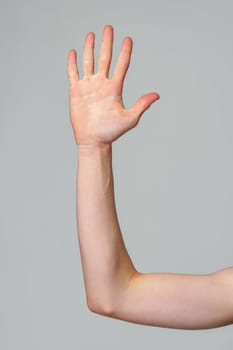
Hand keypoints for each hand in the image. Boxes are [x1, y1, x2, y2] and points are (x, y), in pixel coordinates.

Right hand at [67, 25, 159, 146]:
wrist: (93, 140)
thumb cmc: (111, 132)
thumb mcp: (129, 118)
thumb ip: (141, 105)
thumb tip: (157, 95)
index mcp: (115, 88)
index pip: (121, 65)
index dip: (125, 52)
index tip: (128, 39)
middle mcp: (102, 84)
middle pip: (105, 58)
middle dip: (107, 43)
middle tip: (109, 28)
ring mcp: (88, 86)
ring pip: (88, 62)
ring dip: (90, 48)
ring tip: (92, 35)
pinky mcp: (76, 91)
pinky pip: (73, 73)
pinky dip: (72, 63)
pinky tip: (74, 52)